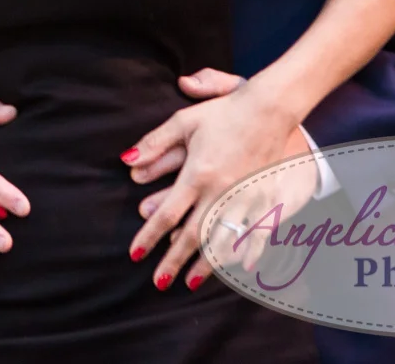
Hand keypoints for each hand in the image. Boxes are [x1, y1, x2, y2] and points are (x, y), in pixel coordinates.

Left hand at [122, 77, 307, 292]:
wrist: (269, 109)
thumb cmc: (223, 113)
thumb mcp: (183, 122)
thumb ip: (154, 143)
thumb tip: (125, 162)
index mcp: (197, 174)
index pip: (167, 214)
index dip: (150, 236)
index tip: (135, 255)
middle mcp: (220, 191)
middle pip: (192, 235)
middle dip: (173, 262)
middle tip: (158, 284)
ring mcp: (244, 197)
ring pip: (221, 240)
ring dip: (204, 265)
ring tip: (189, 284)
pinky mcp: (264, 198)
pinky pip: (254, 233)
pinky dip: (245, 252)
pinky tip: (238, 269)